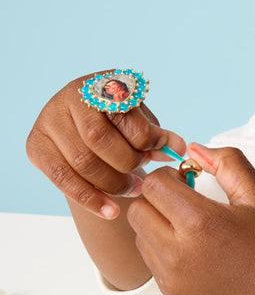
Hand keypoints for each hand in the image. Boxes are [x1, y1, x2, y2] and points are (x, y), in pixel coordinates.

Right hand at [26, 72, 185, 219]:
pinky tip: (110, 211)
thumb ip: (156, 136)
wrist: (88, 132)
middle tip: (143, 179)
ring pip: (81, 160)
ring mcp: (48, 120)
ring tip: (132, 190)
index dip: (146, 139)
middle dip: (127, 164)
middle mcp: (70, 96)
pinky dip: (89, 199)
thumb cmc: (122, 126)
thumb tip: (177, 149)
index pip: (122, 113)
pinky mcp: (36, 146)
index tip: (164, 156)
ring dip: (112, 183)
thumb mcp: (142, 125)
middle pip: (98, 138)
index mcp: (101, 82)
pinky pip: (62, 178)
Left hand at [125, 144, 254, 294]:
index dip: (169, 176)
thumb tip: (194, 150)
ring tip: (195, 231)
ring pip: (142, 240)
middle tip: (188, 203)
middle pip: (138, 212)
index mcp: (201, 223)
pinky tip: (201, 257)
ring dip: (159, 228)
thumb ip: (227, 163)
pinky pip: (155, 269)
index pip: (153, 185)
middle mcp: (179, 256)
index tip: (189, 182)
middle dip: (158, 200)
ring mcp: (175, 284)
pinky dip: (168, 256)